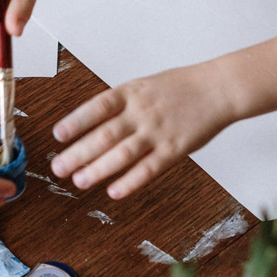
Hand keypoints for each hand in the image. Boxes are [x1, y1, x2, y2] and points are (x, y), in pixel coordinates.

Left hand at [49, 62, 239, 199]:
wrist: (218, 89)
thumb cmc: (180, 87)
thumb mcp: (144, 85)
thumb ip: (120, 104)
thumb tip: (90, 124)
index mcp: (131, 93)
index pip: (97, 107)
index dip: (76, 121)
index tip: (58, 135)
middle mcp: (141, 112)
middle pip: (104, 134)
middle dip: (78, 153)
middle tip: (58, 167)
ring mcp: (157, 132)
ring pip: (122, 154)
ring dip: (98, 169)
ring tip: (79, 181)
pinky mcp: (174, 149)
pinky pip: (149, 168)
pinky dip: (130, 181)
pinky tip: (114, 191)